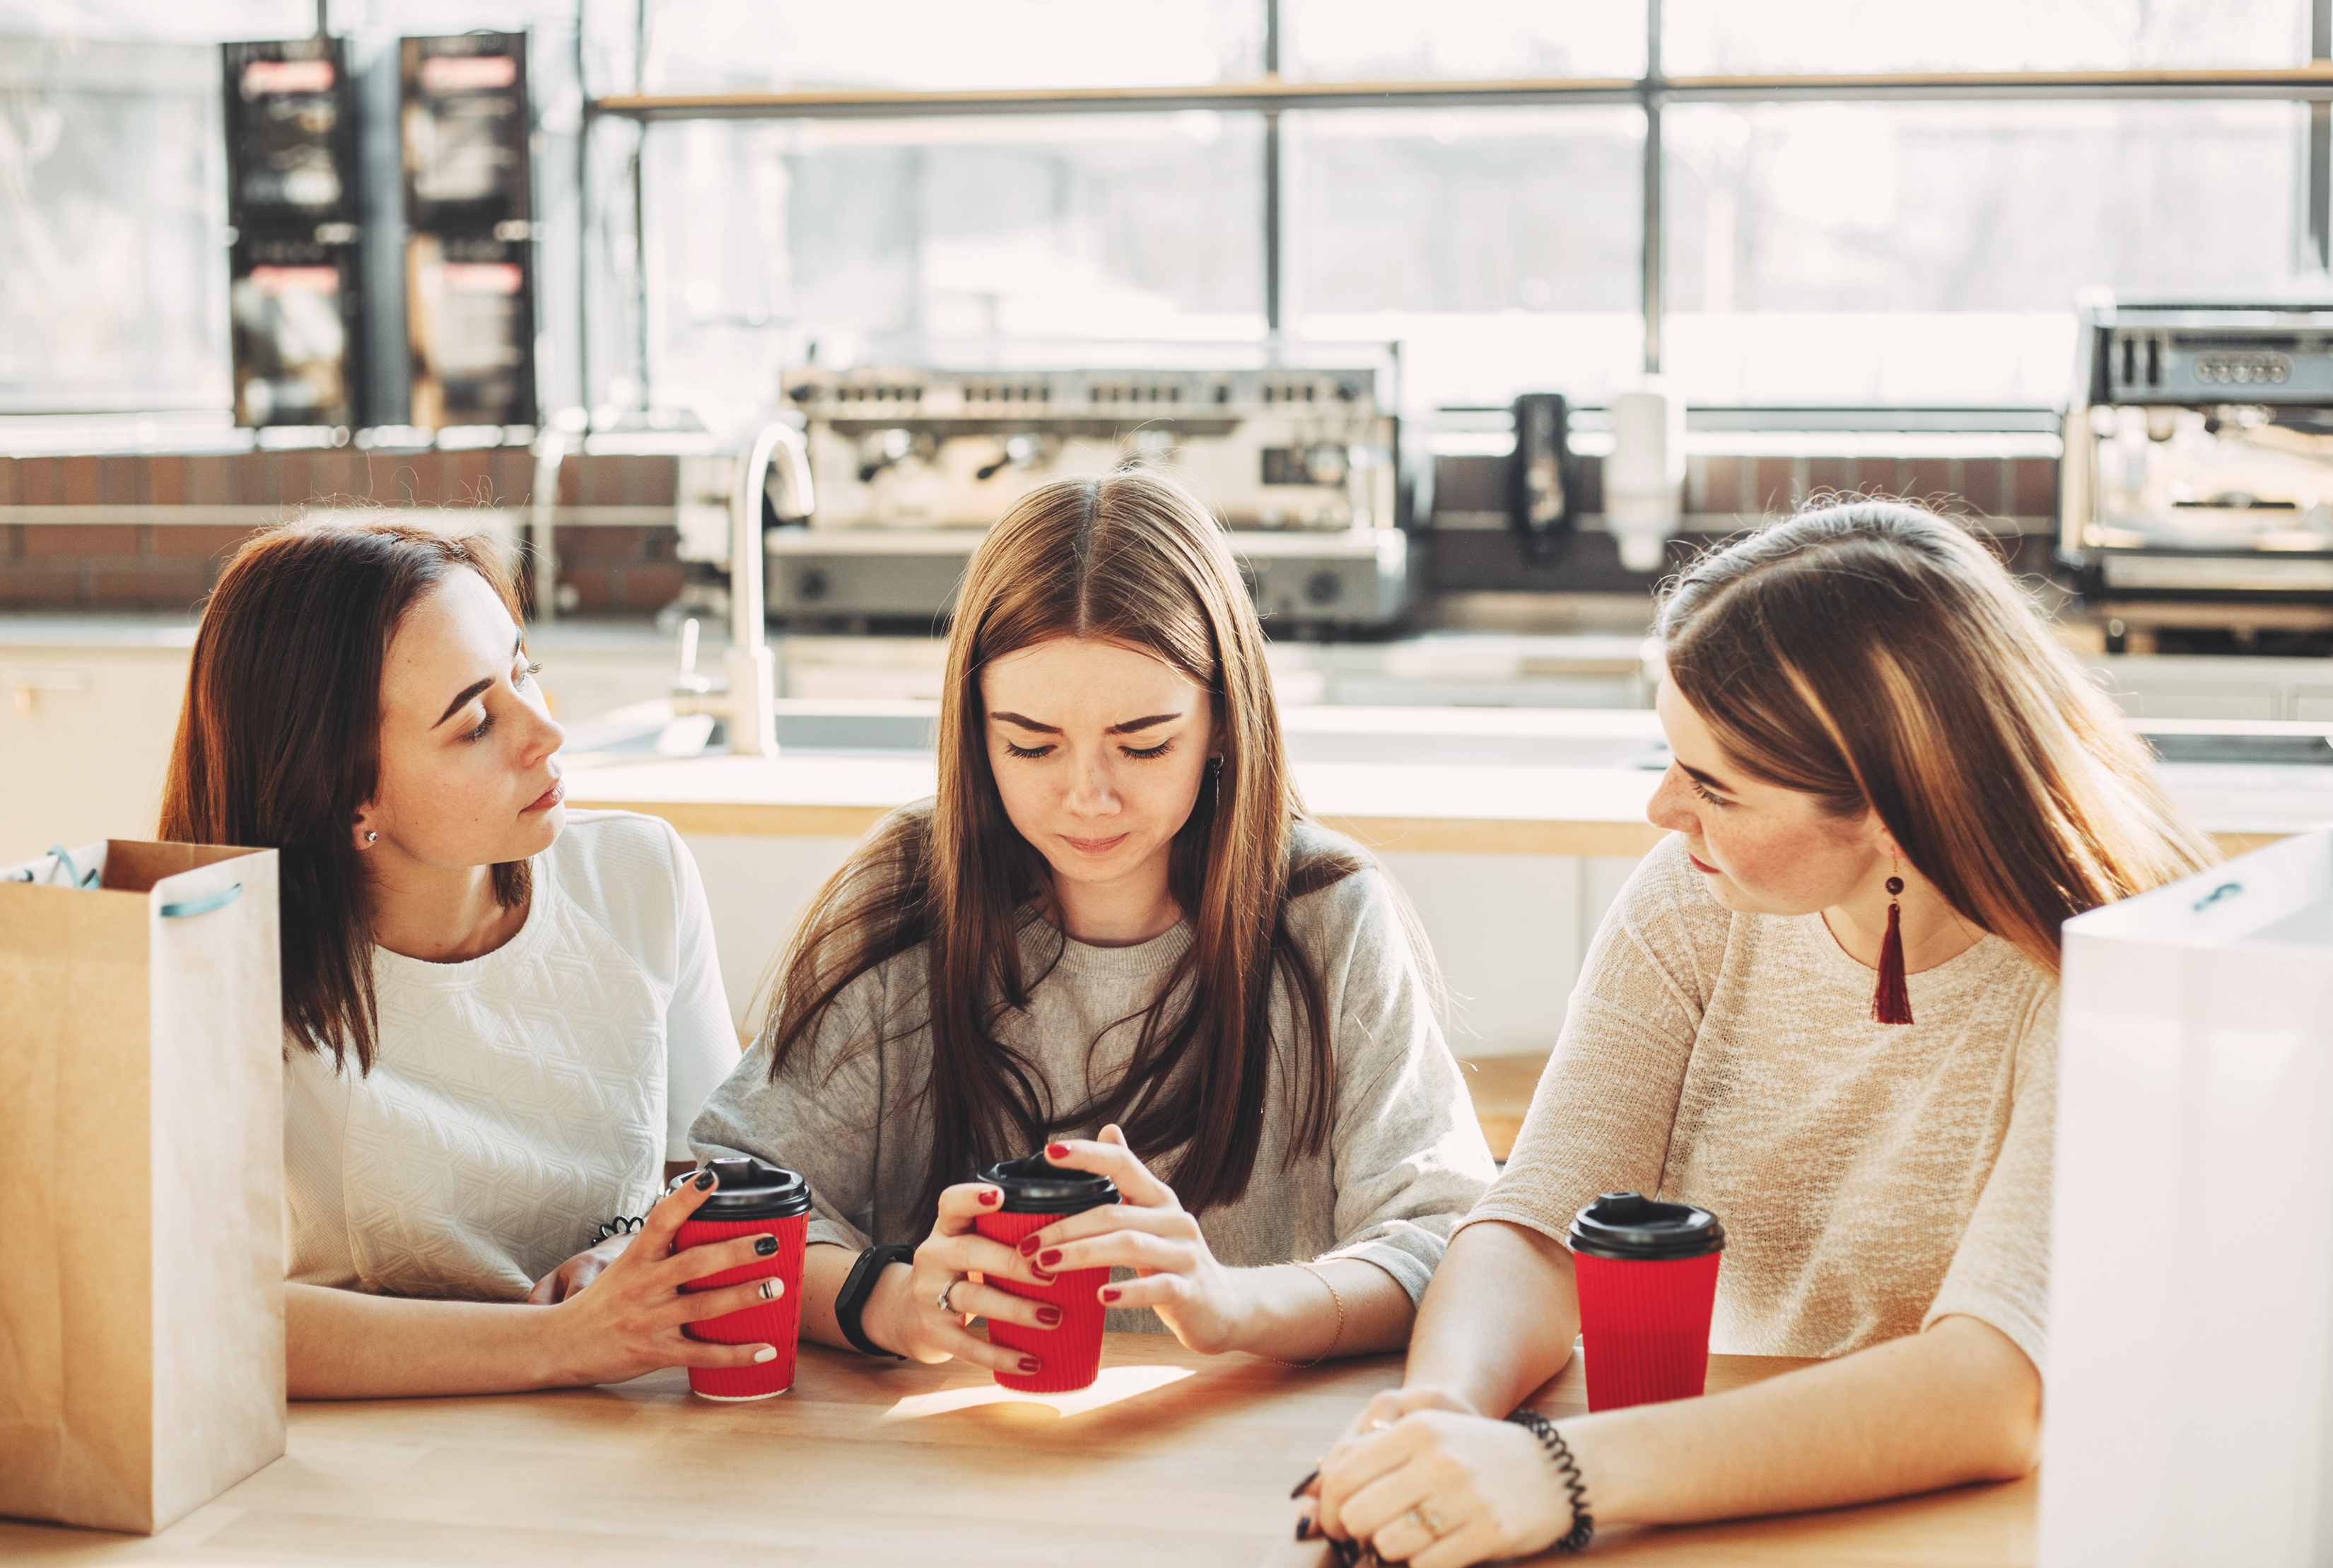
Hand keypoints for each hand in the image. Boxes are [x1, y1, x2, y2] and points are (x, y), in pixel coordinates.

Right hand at [536, 1170, 791, 1386]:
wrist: (558, 1344)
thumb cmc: (598, 1303)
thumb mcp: (621, 1268)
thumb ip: (657, 1251)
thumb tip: (696, 1223)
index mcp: (635, 1260)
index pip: (661, 1220)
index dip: (686, 1198)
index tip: (712, 1177)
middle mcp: (643, 1287)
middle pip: (694, 1264)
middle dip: (736, 1252)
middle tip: (771, 1242)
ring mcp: (649, 1321)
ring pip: (704, 1308)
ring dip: (744, 1296)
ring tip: (778, 1287)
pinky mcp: (654, 1353)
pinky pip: (702, 1355)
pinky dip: (737, 1355)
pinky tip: (767, 1348)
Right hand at [861, 1177, 1062, 1378]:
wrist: (904, 1313)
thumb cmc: (958, 1271)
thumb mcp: (968, 1243)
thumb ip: (1004, 1233)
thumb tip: (1074, 1231)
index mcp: (947, 1229)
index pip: (952, 1203)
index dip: (972, 1197)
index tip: (1000, 1197)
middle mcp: (933, 1256)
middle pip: (970, 1252)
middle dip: (1012, 1263)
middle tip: (1050, 1273)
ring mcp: (929, 1295)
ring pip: (973, 1298)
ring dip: (1016, 1309)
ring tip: (1054, 1318)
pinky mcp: (933, 1332)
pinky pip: (968, 1345)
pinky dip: (1001, 1356)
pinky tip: (1032, 1362)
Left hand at [1019, 1125, 1250, 1354]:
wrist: (1224, 1307)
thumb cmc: (1174, 1261)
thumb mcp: (1153, 1217)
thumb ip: (1129, 1180)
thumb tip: (1109, 1127)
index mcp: (1159, 1198)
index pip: (1123, 1163)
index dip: (1088, 1154)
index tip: (1049, 1152)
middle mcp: (1175, 1219)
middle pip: (1114, 1213)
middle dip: (1065, 1227)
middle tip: (1026, 1244)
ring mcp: (1185, 1254)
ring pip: (1129, 1246)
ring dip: (1081, 1254)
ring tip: (1044, 1265)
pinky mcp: (1191, 1290)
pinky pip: (1156, 1287)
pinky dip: (1126, 1292)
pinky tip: (1099, 1297)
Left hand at [1298, 1408, 1578, 1567]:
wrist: (1559, 1469)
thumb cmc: (1480, 1453)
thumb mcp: (1431, 1433)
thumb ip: (1376, 1455)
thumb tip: (1314, 1492)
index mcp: (1417, 1427)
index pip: (1342, 1474)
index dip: (1328, 1507)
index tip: (1334, 1522)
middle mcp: (1438, 1458)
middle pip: (1358, 1514)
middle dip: (1357, 1532)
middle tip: (1370, 1536)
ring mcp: (1465, 1497)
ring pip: (1389, 1544)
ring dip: (1395, 1549)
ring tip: (1416, 1535)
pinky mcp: (1489, 1533)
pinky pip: (1426, 1565)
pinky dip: (1426, 1563)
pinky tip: (1443, 1547)